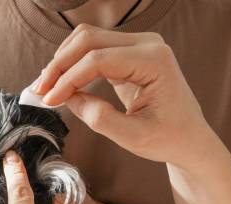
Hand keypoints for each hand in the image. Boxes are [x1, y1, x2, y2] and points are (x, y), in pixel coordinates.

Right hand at [36, 24, 220, 170]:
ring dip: (63, 61)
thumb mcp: (133, 137)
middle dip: (60, 64)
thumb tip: (68, 99)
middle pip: (88, 38)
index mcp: (154, 60)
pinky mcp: (129, 53)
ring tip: (47, 88)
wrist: (189, 138)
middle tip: (41, 91)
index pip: (98, 59)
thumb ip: (100, 118)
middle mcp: (147, 44)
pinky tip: (61, 84)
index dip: (68, 79)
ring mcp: (139, 45)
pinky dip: (73, 64)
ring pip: (87, 38)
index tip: (49, 100)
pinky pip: (93, 49)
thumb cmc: (168, 138)